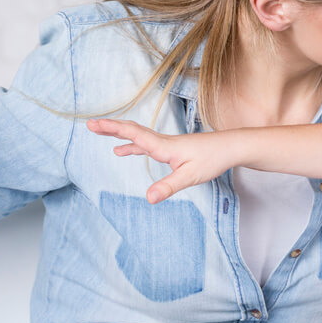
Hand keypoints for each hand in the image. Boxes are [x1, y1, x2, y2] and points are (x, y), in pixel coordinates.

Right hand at [87, 118, 230, 203]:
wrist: (231, 147)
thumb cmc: (213, 159)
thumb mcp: (190, 177)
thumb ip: (168, 187)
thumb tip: (148, 198)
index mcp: (164, 146)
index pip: (133, 135)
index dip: (112, 129)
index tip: (93, 124)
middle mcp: (163, 142)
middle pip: (132, 131)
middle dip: (110, 128)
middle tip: (90, 125)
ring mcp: (167, 144)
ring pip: (138, 137)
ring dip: (119, 134)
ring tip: (100, 133)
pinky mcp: (172, 149)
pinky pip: (146, 145)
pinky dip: (132, 147)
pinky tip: (123, 152)